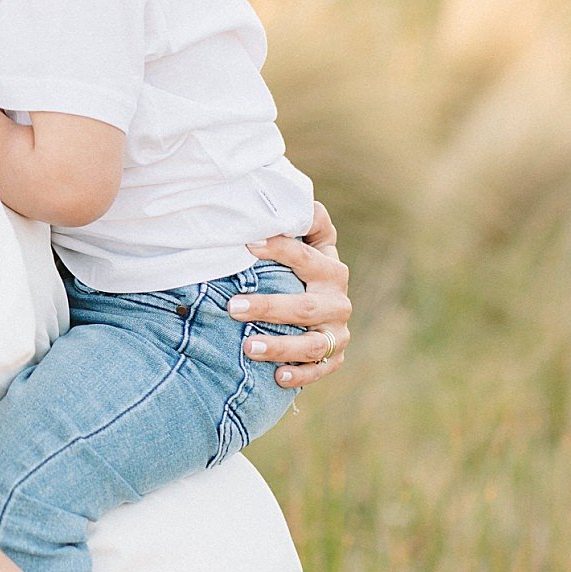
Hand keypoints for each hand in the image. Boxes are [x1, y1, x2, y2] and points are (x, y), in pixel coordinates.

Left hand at [235, 202, 350, 387]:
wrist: (318, 308)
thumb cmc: (298, 267)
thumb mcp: (303, 240)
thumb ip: (300, 220)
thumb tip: (287, 194)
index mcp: (329, 268)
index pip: (307, 257)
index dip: (280, 249)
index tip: (247, 244)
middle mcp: (337, 300)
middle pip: (305, 306)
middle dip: (269, 306)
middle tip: (232, 307)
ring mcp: (337, 331)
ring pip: (313, 343)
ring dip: (281, 346)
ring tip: (248, 347)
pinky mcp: (335, 357)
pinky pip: (321, 370)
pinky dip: (302, 375)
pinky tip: (278, 377)